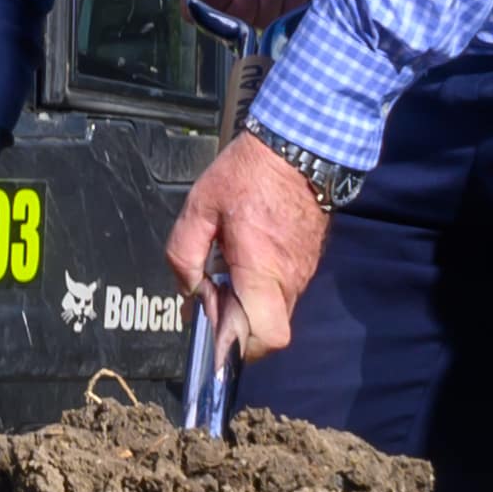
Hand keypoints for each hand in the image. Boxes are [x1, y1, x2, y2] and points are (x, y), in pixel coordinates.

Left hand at [164, 133, 321, 364]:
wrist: (301, 145)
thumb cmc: (248, 173)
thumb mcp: (199, 206)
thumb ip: (184, 254)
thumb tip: (188, 291)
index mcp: (261, 268)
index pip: (266, 336)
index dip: (239, 346)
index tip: (214, 329)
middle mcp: (289, 278)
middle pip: (268, 332)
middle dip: (237, 327)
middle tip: (213, 296)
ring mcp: (304, 271)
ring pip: (276, 312)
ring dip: (249, 307)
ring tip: (225, 272)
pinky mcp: (308, 261)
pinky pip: (283, 291)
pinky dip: (262, 290)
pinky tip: (243, 260)